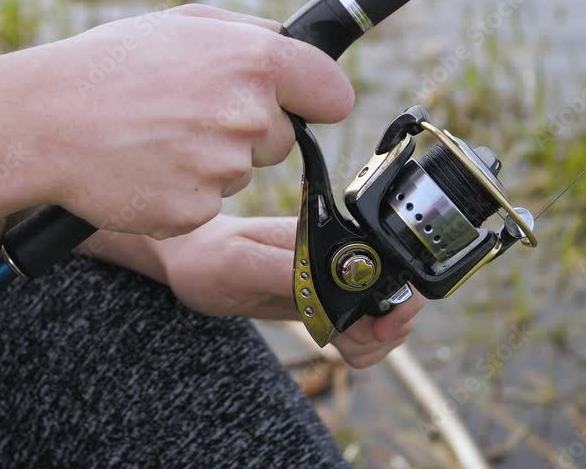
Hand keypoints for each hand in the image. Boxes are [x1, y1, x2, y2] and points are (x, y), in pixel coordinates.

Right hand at [17, 4, 353, 238]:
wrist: (44, 123)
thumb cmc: (107, 68)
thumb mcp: (180, 24)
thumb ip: (249, 33)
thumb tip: (294, 46)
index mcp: (254, 61)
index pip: (332, 95)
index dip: (314, 100)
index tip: (299, 104)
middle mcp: (248, 117)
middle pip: (281, 140)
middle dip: (247, 133)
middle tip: (187, 116)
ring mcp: (223, 169)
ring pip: (240, 174)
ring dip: (209, 163)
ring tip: (156, 138)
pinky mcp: (195, 211)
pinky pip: (206, 205)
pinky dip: (182, 193)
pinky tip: (146, 169)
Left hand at [156, 214, 425, 368]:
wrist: (188, 261)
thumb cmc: (207, 256)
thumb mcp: (241, 264)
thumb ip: (287, 272)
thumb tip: (331, 284)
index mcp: (326, 237)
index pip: (388, 265)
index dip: (396, 300)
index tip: (378, 328)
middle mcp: (337, 255)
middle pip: (395, 293)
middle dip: (387, 327)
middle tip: (354, 344)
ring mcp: (332, 278)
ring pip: (380, 314)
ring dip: (374, 340)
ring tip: (345, 348)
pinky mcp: (322, 299)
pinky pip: (358, 325)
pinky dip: (360, 344)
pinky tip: (340, 346)